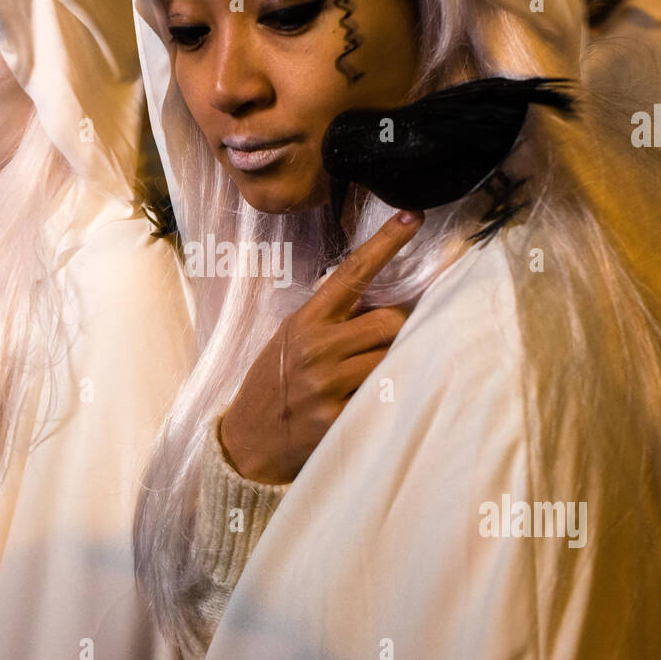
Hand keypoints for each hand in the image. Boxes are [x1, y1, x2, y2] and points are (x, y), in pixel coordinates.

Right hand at [218, 210, 424, 484]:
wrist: (246, 442)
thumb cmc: (274, 384)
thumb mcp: (290, 340)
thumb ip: (330, 320)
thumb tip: (385, 299)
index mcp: (306, 321)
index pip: (352, 273)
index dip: (386, 243)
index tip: (414, 217)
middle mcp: (316, 347)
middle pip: (390, 321)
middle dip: (397, 332)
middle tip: (382, 349)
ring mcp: (327, 384)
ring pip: (393, 358)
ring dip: (395, 366)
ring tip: (371, 379)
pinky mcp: (337, 418)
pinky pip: (384, 397)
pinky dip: (386, 398)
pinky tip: (368, 406)